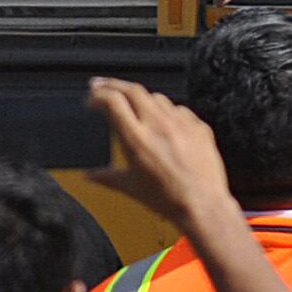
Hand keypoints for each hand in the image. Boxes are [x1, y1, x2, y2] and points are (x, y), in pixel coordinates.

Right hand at [85, 78, 238, 230]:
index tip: (92, 98)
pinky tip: (164, 122)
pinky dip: (167, 112)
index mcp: (136, 139)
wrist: (203, 206)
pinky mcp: (199, 127)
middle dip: (114, 85)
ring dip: (141, 99)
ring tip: (134, 106)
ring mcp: (181, 123)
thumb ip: (105, 177)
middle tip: (103, 86)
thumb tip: (89, 176)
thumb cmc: (168, 200)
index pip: (112, 101)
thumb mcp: (130, 188)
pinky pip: (179, 110)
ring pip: (157, 98)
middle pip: (133, 90)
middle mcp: (158, 125)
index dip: (98, 94)